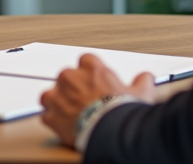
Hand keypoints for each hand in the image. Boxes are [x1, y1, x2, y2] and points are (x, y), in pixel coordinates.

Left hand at [40, 54, 155, 147]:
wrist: (109, 132)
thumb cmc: (121, 111)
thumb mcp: (140, 93)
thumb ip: (142, 81)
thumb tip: (146, 78)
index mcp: (91, 68)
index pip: (86, 61)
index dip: (90, 72)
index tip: (95, 82)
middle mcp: (71, 78)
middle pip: (67, 76)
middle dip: (73, 87)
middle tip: (85, 100)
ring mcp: (58, 96)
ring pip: (50, 94)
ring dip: (57, 101)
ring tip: (69, 112)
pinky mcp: (51, 115)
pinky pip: (46, 115)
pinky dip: (53, 120)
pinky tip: (63, 125)